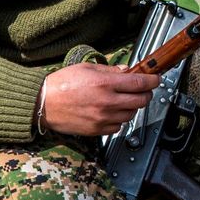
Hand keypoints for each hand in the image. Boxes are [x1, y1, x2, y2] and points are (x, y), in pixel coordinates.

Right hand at [39, 63, 159, 135]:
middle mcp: (106, 102)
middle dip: (146, 94)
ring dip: (132, 107)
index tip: (156, 79)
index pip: (140, 83)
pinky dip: (119, 119)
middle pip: (140, 101)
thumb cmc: (61, 84)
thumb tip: (127, 71)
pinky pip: (118, 126)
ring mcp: (103, 118)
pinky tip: (112, 112)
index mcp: (105, 84)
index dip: (153, 81)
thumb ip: (110, 70)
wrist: (43, 104)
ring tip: (123, 100)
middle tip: (142, 89)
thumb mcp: (87, 69)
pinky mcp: (97, 130)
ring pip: (131, 115)